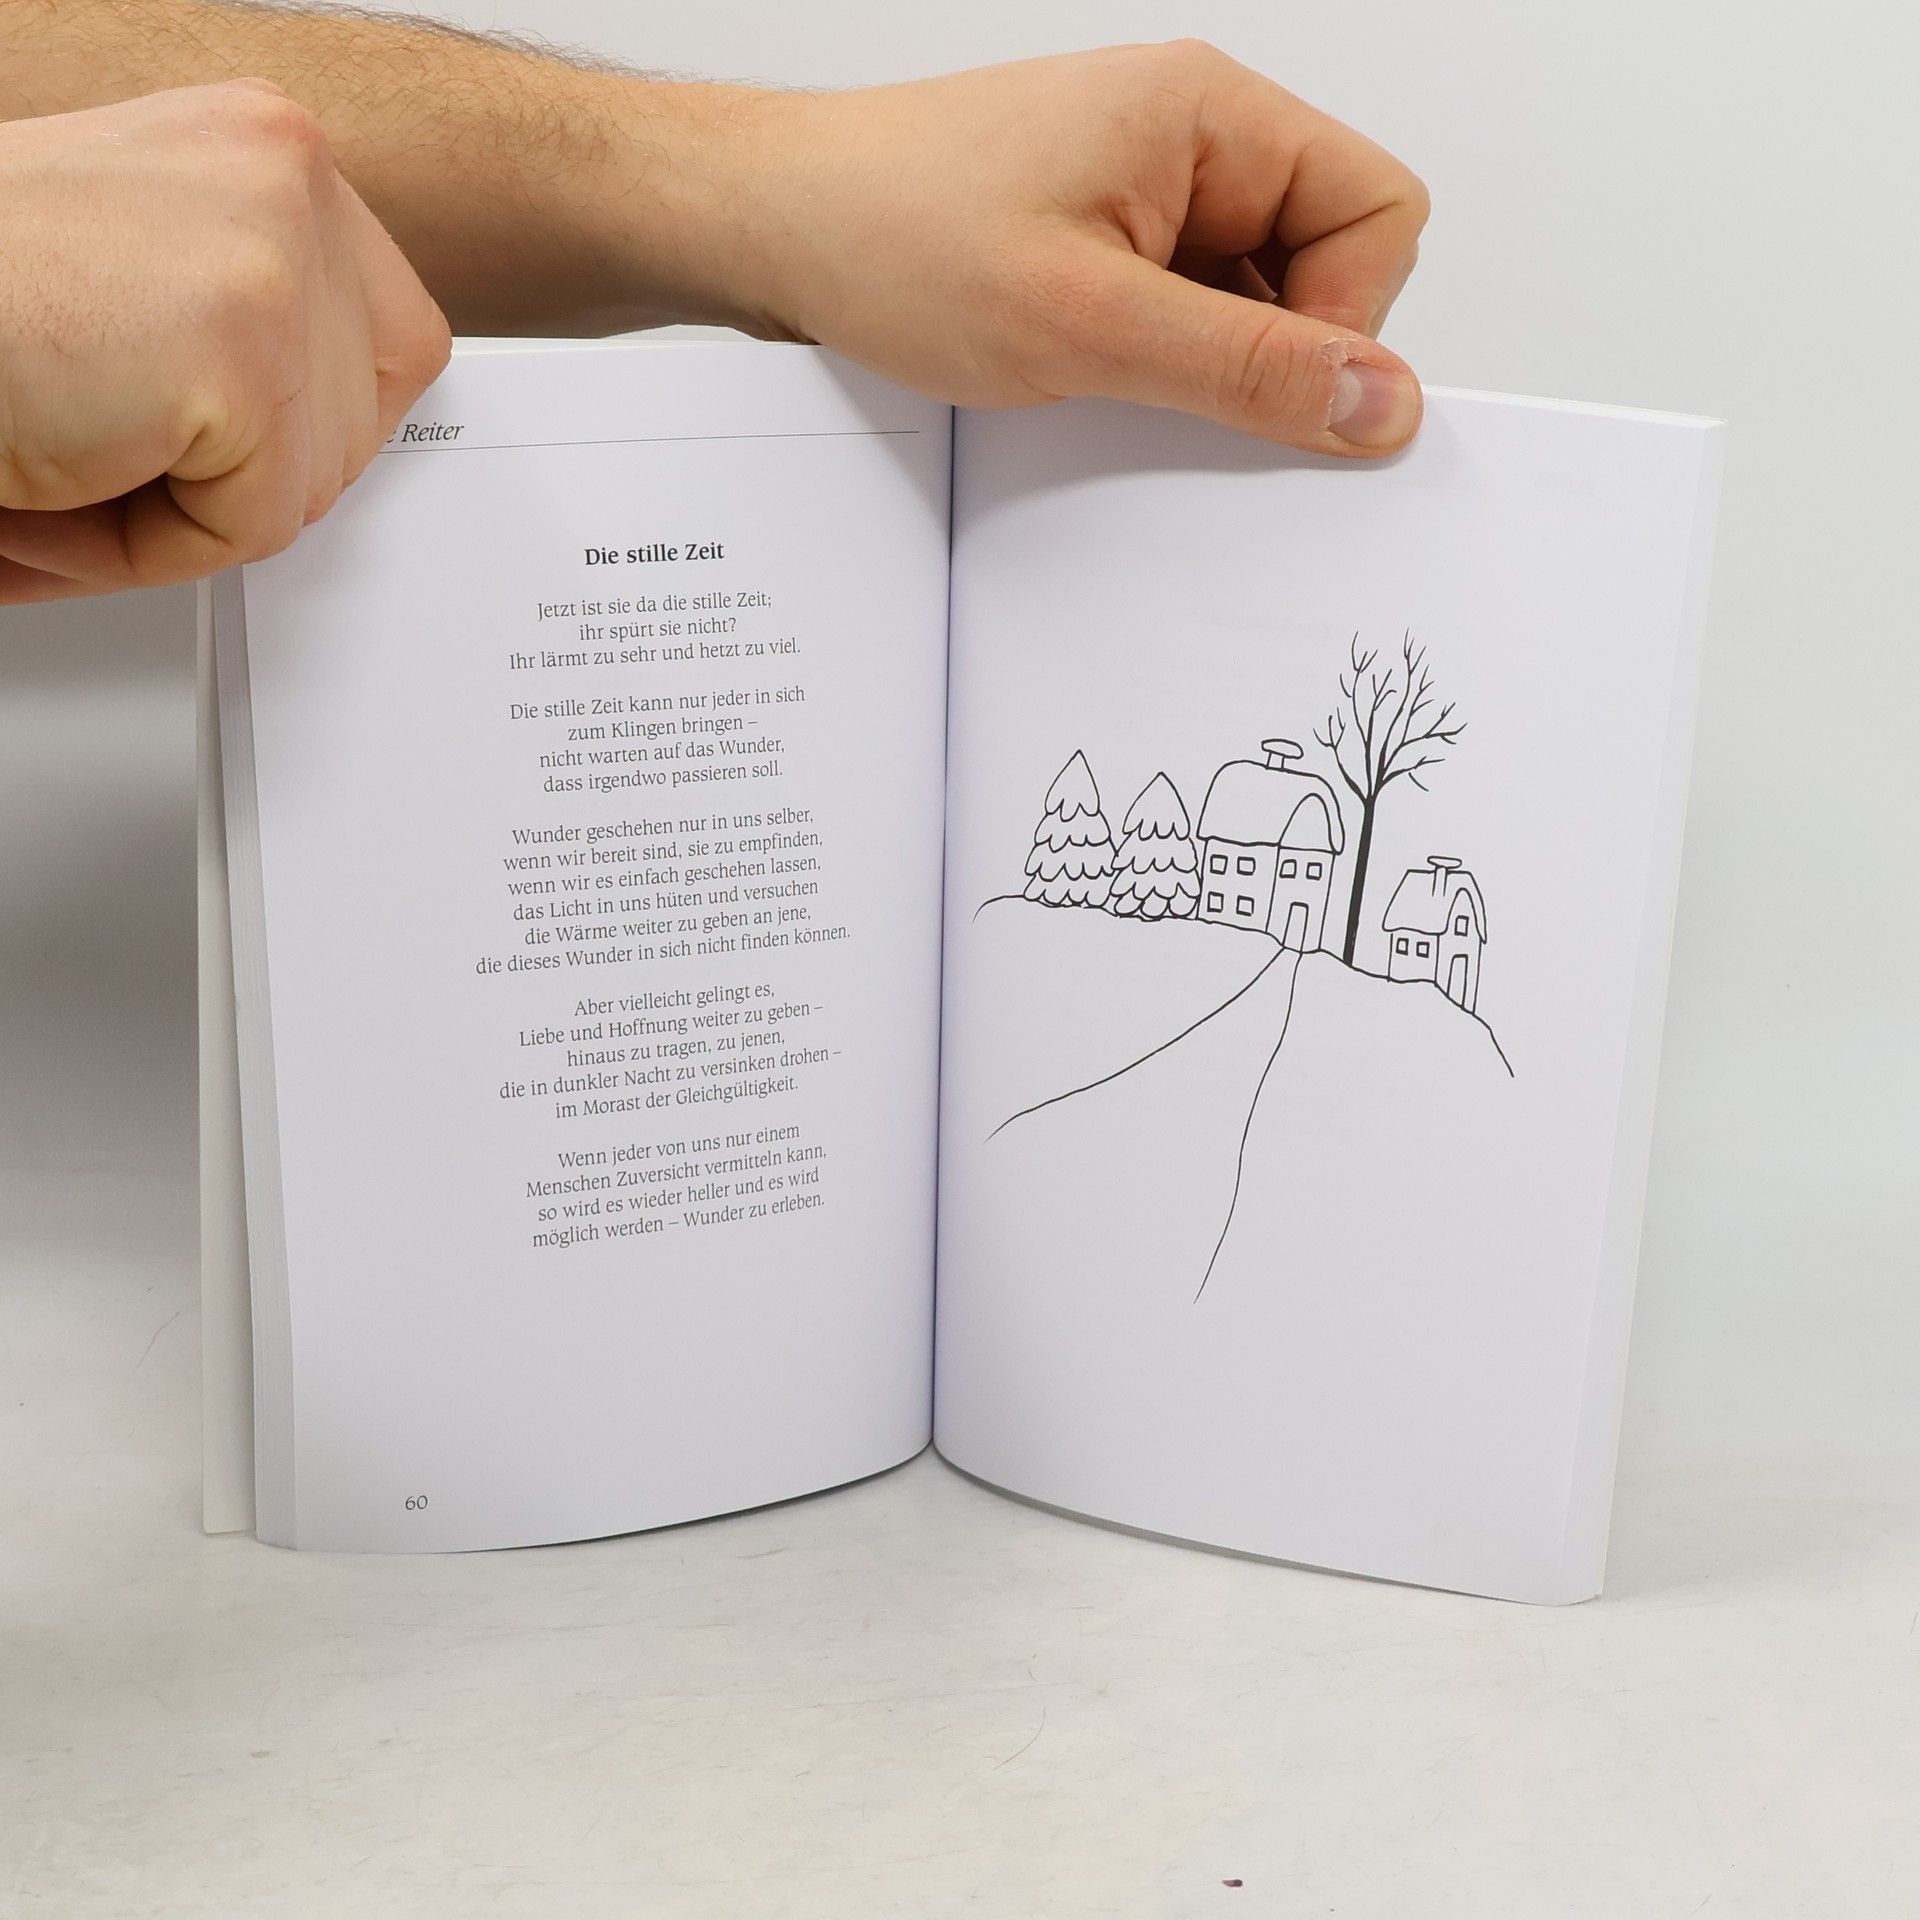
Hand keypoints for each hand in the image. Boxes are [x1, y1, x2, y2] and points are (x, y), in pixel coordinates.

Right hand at [0, 81, 449, 603]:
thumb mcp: (148, 273)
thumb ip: (252, 321)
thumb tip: (331, 425)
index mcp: (264, 146)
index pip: (389, 338)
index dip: (313, 420)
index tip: (227, 438)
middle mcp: (286, 173)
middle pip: (357, 424)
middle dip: (236, 472)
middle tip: (107, 449)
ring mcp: (274, 255)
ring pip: (306, 485)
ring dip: (178, 508)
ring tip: (62, 451)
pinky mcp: (242, 353)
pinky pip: (248, 528)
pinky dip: (143, 545)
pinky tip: (52, 475)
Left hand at [710, 43, 1429, 455]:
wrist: (770, 226)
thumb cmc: (893, 236)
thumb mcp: (1089, 325)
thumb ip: (1246, 370)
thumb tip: (1381, 402)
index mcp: (1210, 115)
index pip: (1378, 209)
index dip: (1351, 317)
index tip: (1278, 393)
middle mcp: (1190, 140)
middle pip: (1324, 257)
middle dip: (1272, 347)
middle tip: (1173, 389)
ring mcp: (1145, 190)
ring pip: (1251, 298)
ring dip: (1204, 362)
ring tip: (1103, 373)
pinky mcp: (1103, 239)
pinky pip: (1182, 312)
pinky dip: (1156, 361)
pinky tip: (1086, 377)